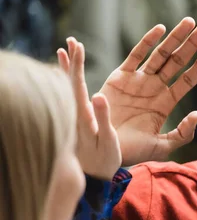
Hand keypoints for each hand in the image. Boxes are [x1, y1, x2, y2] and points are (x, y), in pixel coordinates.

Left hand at [57, 39, 121, 180]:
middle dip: (71, 61)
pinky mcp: (78, 121)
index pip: (75, 85)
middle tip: (71, 41)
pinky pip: (72, 97)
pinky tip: (69, 74)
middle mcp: (74, 114)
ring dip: (68, 68)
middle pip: (69, 82)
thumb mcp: (107, 143)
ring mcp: (75, 117)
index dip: (76, 65)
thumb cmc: (103, 162)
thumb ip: (103, 120)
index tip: (77, 47)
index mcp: (82, 117)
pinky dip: (70, 81)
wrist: (93, 178)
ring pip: (68, 88)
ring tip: (66, 49)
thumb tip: (98, 95)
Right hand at [99, 17, 196, 165]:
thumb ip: (182, 133)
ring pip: (160, 54)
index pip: (188, 80)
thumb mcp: (162, 146)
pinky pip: (136, 55)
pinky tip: (161, 29)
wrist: (103, 150)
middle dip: (192, 44)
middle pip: (177, 61)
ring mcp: (138, 81)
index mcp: (165, 103)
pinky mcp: (120, 77)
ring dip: (175, 37)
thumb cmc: (132, 151)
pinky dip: (148, 41)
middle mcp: (154, 88)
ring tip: (189, 22)